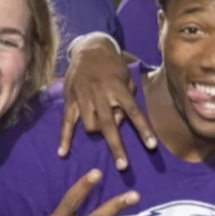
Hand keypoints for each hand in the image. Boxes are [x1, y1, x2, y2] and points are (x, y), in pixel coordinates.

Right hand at [57, 35, 152, 168]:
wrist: (89, 49)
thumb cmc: (113, 65)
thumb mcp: (127, 77)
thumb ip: (126, 99)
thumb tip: (120, 121)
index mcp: (118, 89)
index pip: (134, 112)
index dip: (143, 130)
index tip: (152, 146)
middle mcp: (101, 95)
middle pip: (110, 125)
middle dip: (117, 147)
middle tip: (124, 166)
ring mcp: (84, 98)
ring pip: (90, 126)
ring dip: (98, 132)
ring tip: (102, 129)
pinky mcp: (70, 100)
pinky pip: (67, 122)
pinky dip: (64, 137)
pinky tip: (62, 152)